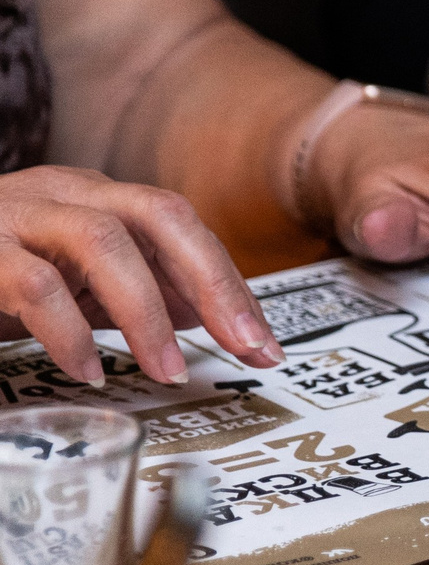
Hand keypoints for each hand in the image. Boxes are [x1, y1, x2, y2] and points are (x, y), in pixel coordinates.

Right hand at [0, 165, 282, 385]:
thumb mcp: (73, 279)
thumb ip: (136, 291)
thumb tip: (213, 315)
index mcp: (95, 196)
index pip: (182, 226)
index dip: (231, 284)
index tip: (267, 347)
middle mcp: (62, 192)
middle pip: (160, 215)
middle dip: (214, 282)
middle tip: (246, 348)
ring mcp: (16, 213)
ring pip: (102, 241)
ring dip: (146, 313)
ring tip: (168, 372)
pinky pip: (33, 283)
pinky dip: (67, 331)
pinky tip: (87, 369)